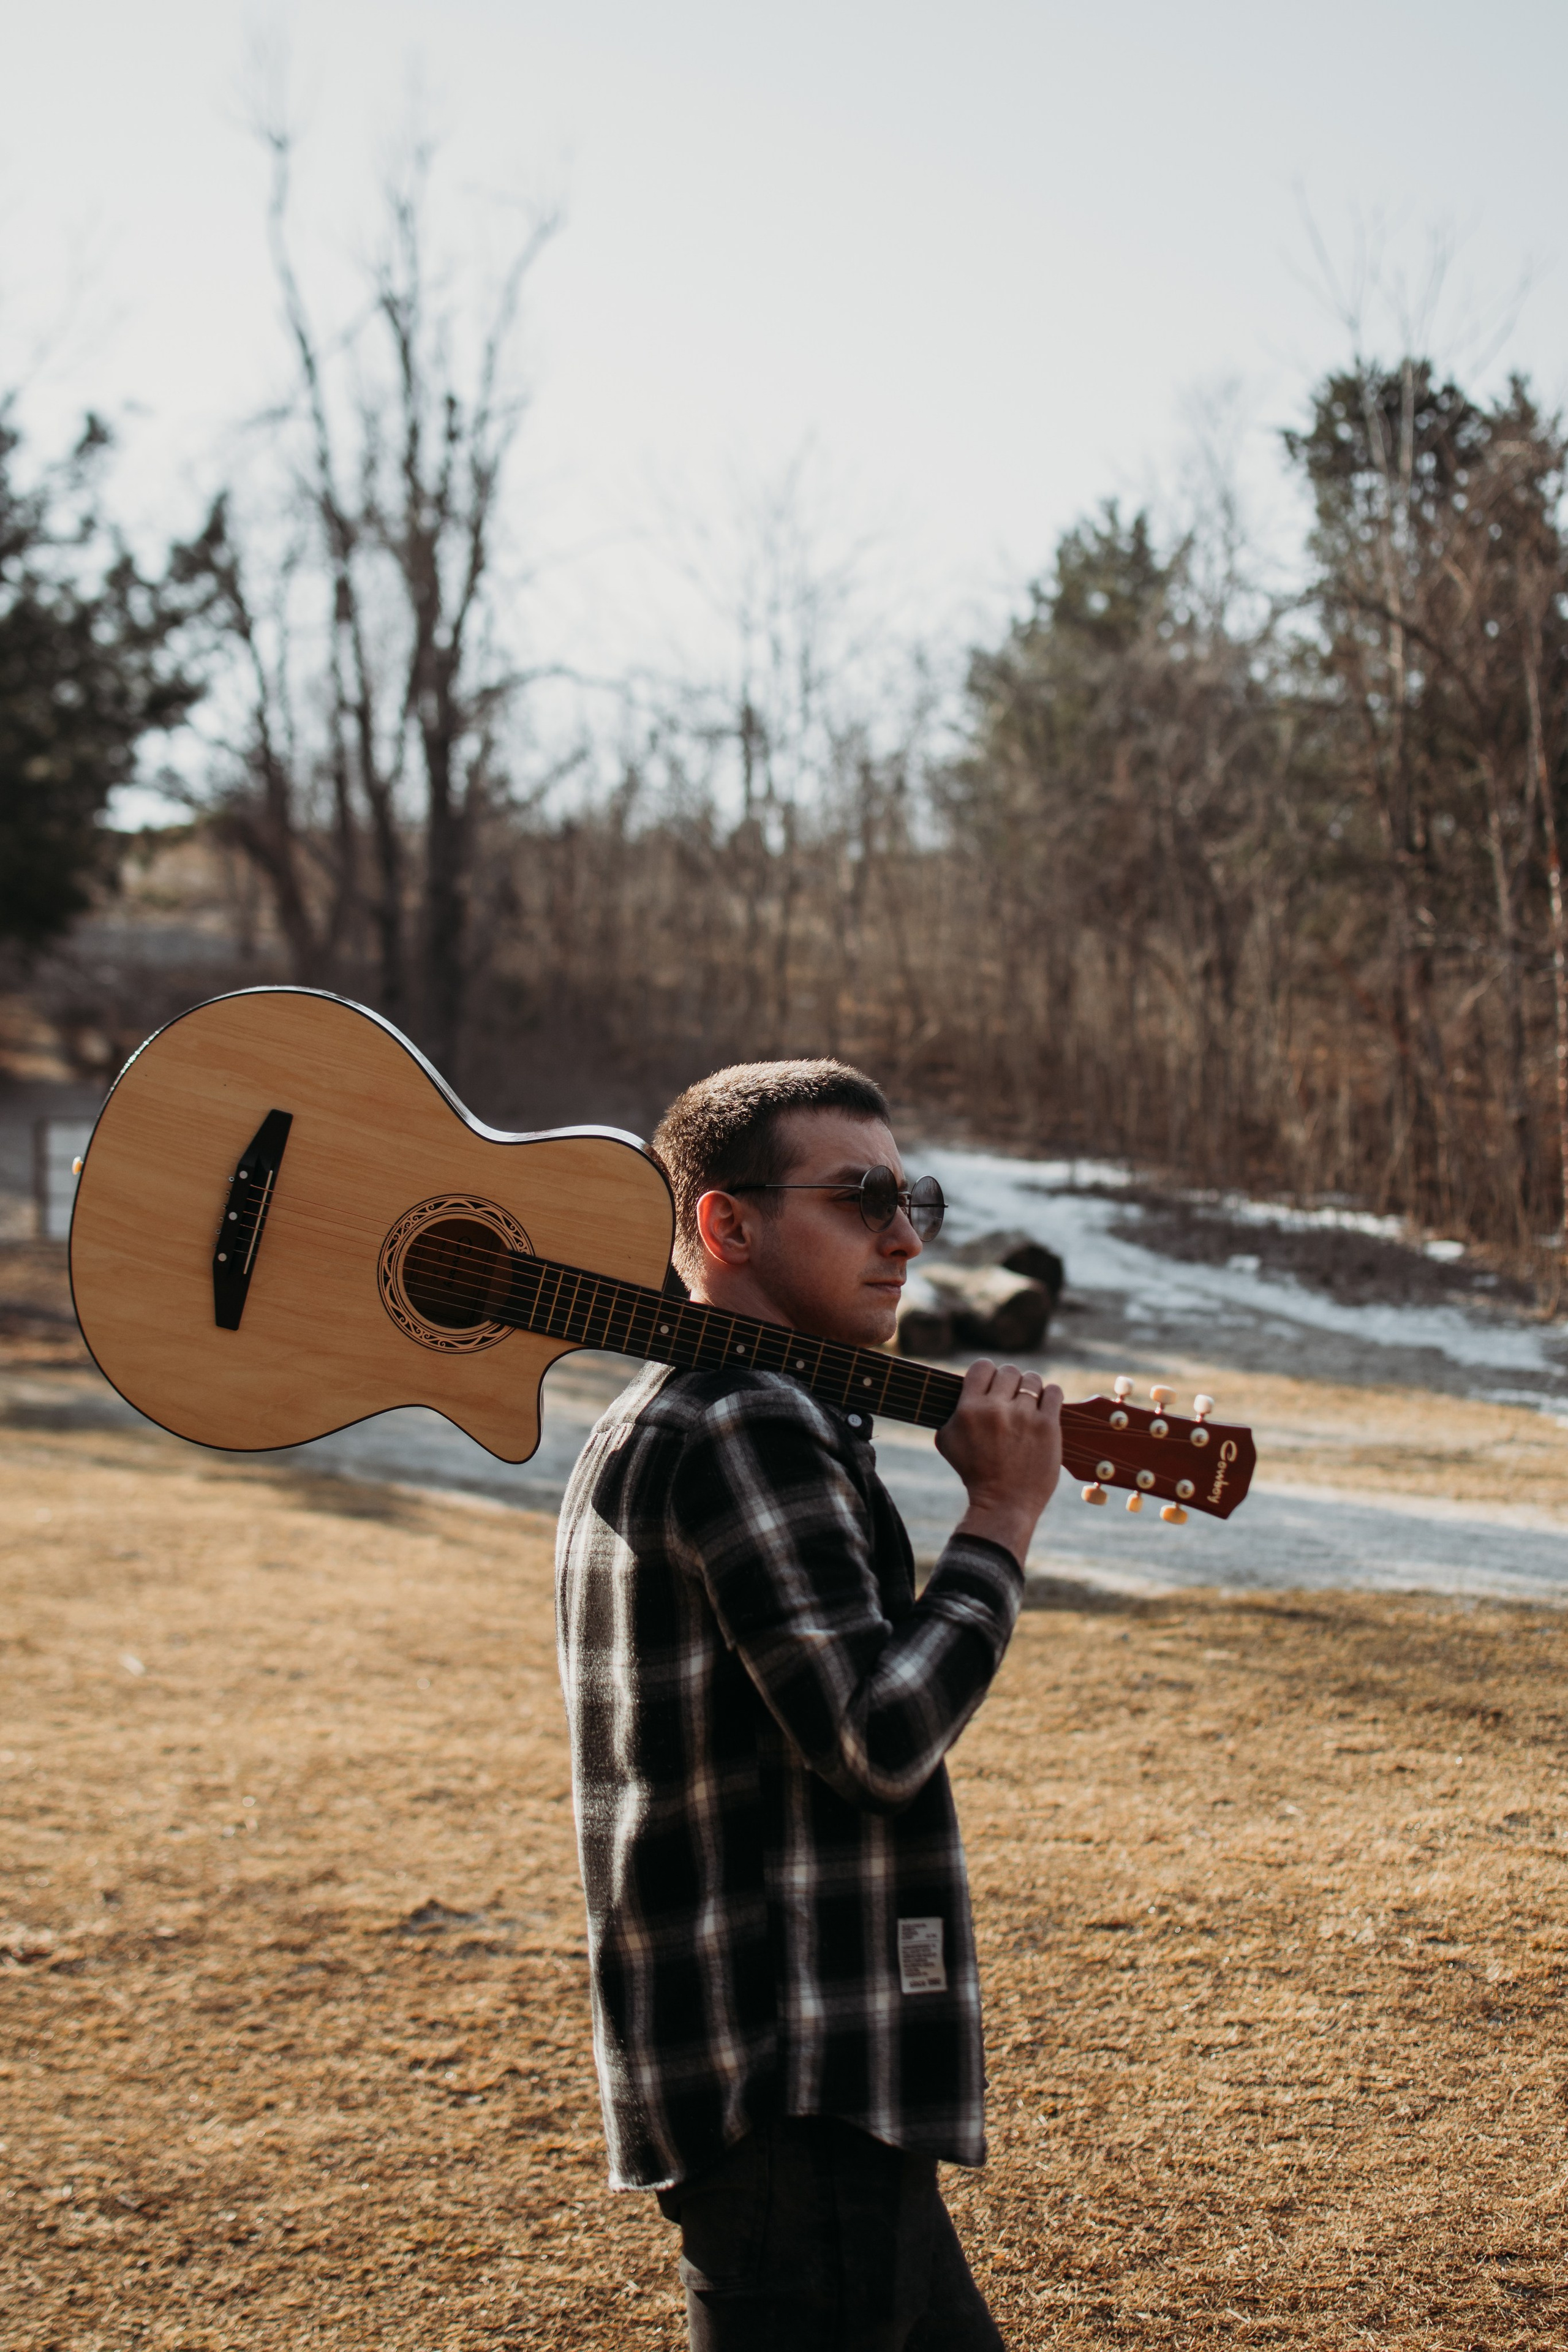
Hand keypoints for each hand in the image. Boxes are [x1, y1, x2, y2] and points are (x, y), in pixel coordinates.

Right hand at [935, 1358, 1062, 1566]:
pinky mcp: (1047, 1427)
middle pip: (1009, 1371)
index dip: (987, 1373)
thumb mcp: (947, 1440)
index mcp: (968, 1410)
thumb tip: (964, 1389)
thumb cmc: (974, 1473)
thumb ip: (952, 1410)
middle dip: (1009, 1383)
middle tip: (1010, 1399)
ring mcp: (1024, 1417)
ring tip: (1028, 1405)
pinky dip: (1050, 1396)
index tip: (991, 1385)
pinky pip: (1054, 1392)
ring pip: (1032, 1379)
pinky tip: (1044, 1408)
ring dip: (1030, 1389)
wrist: (1003, 1504)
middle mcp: (995, 1409)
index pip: (982, 1366)